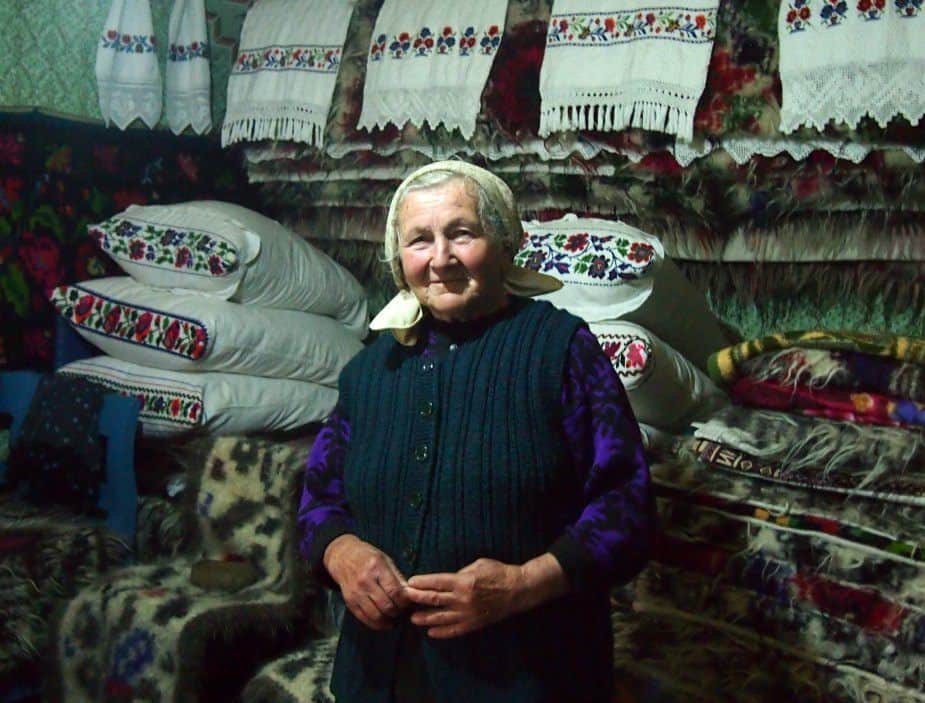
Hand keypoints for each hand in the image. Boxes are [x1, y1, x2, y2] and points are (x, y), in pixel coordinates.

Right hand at [323, 534, 409, 630]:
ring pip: (376, 615)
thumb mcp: (385, 560)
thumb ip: (398, 577)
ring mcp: (355, 592)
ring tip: (394, 616)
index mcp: (376, 567)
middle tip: (403, 610)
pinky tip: (384, 622)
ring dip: (388, 620)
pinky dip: (376, 624)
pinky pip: (364, 618)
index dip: (404, 601)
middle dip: (398, 611)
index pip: (394, 591)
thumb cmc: (368, 557)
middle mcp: (365, 581)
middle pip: (386, 605)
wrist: (343, 557)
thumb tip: (411, 593)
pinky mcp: (349, 601)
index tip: (409, 601)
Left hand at [404, 558, 526, 637]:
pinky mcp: (475, 624)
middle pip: (435, 600)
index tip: (410, 583)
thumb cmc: (498, 572)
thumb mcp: (478, 564)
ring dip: (426, 618)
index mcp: (463, 581)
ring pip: (442, 617)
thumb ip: (460, 573)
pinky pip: (455, 630)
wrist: (518, 590)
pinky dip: (442, 632)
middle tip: (404, 599)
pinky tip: (431, 632)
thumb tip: (445, 579)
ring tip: (414, 619)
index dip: (422, 583)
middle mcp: (463, 599)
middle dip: (418, 599)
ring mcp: (469, 613)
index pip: (437, 582)